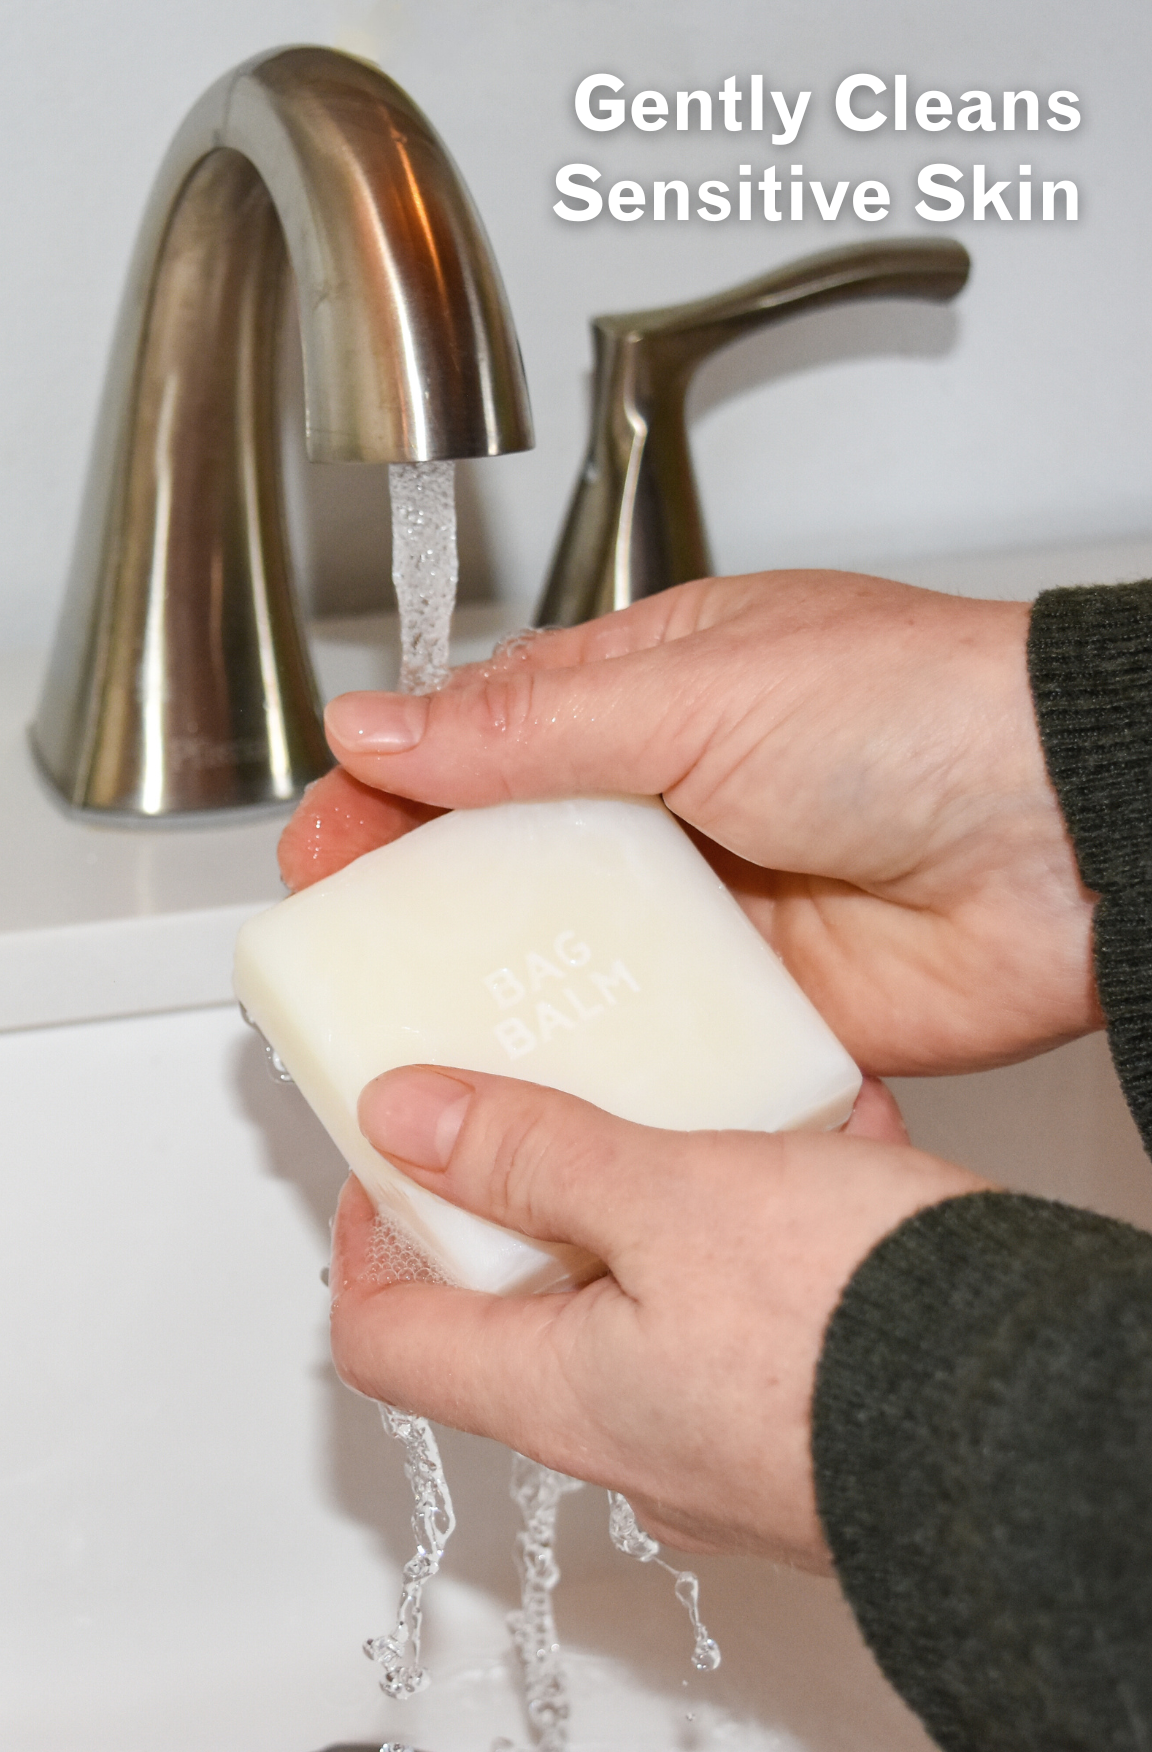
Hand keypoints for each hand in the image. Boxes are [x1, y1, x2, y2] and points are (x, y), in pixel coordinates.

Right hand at [282, 571, 1099, 1076]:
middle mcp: (674, 808)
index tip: (326, 844)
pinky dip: (591, 1063)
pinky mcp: (754, 1006)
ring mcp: (712, 913)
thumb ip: (531, 726)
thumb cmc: (924, 712)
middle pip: (509, 862)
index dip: (394, 792)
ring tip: (409, 1032)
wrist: (1075, 841)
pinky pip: (646, 1042)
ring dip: (494, 993)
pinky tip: (528, 1085)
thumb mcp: (699, 689)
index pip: (484, 744)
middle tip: (345, 949)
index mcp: (653, 699)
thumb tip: (383, 725)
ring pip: (566, 961)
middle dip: (420, 903)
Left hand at [329, 1071, 988, 1568]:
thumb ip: (530, 1155)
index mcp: (565, 1393)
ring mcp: (725, 1417)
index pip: (391, 1338)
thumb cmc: (856, 1334)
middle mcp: (635, 1426)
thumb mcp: (669, 1198)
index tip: (394, 1150)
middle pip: (522, 1300)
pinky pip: (758, 1286)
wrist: (1039, 1416)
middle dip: (533, 1185)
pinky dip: (769, 1204)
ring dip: (665, 1182)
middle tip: (550, 1093)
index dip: (371, 1236)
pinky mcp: (807, 1392)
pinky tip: (823, 1133)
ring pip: (653, 1279)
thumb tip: (403, 1121)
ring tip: (698, 1094)